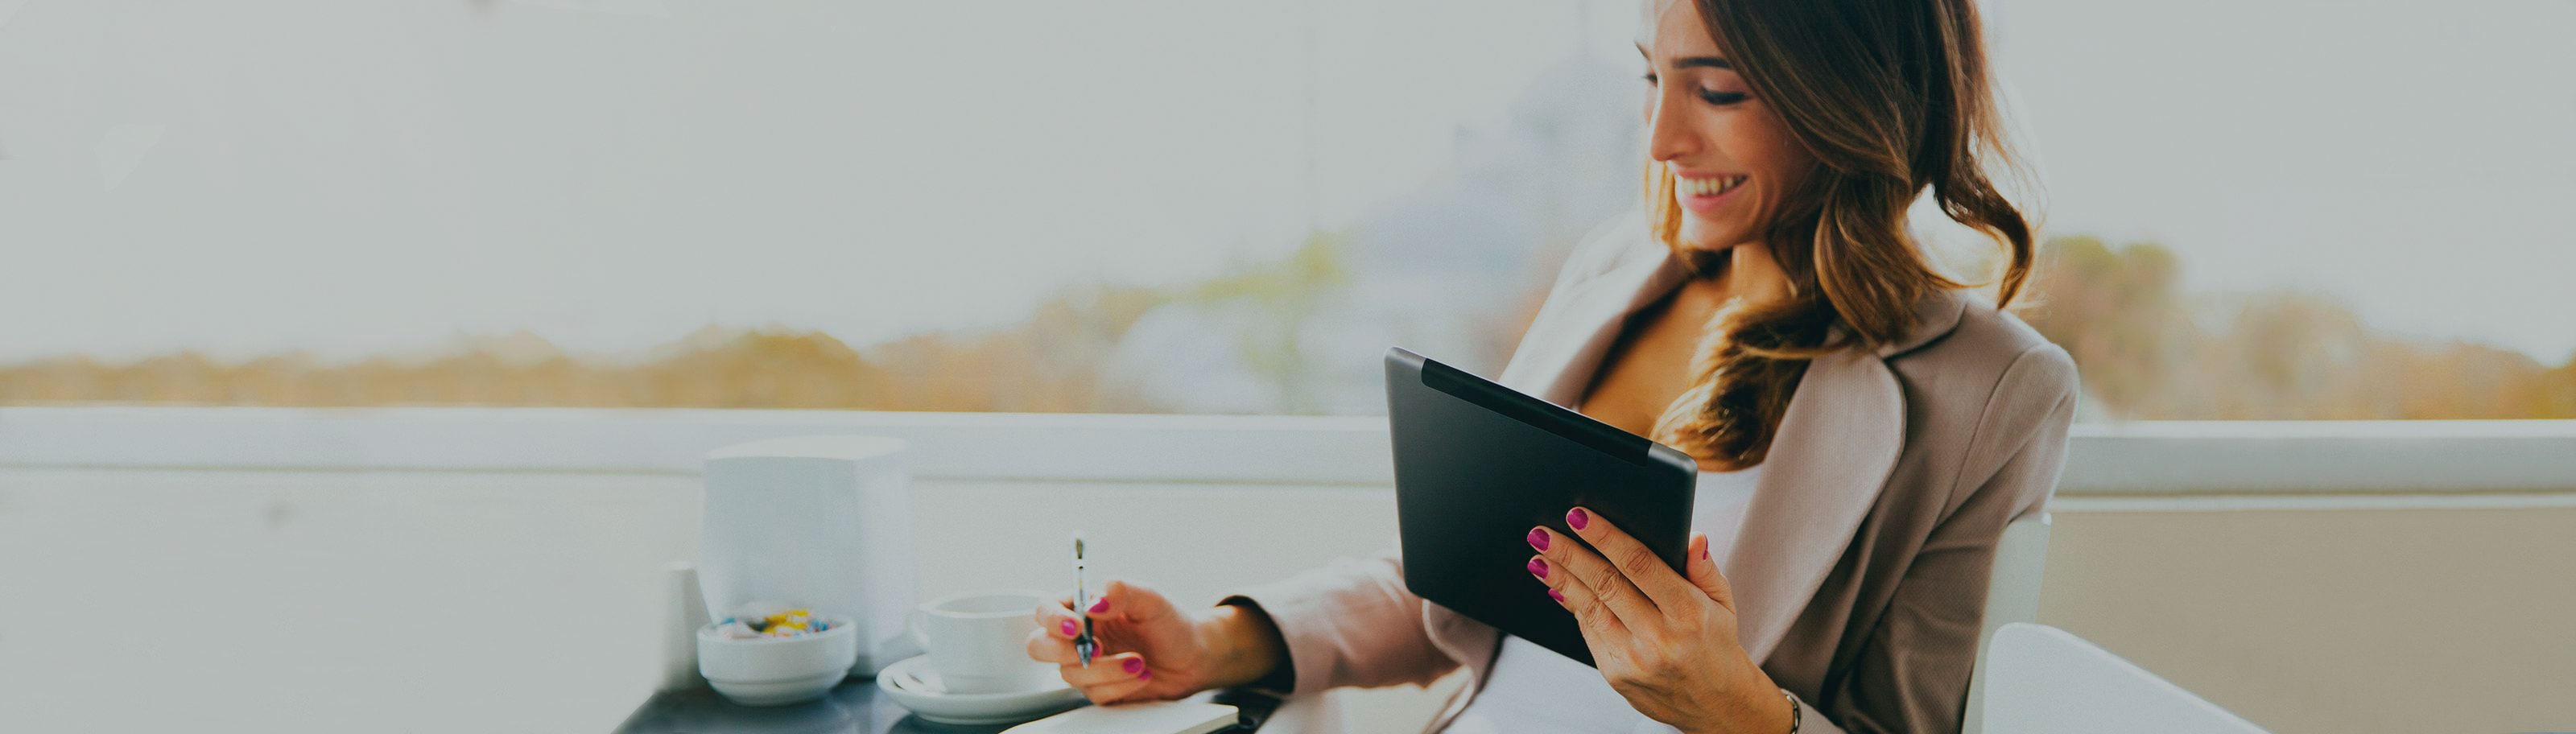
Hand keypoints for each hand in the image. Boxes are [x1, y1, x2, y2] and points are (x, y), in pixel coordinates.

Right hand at [1024, 579, 1279, 704]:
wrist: (1193, 658)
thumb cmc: (1172, 624)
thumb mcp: (1153, 600)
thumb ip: (1124, 592)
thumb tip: (1097, 600)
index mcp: (1085, 608)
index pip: (1047, 610)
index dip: (1053, 619)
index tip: (1077, 627)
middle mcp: (1080, 636)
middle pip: (1040, 646)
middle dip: (1064, 652)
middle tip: (1098, 650)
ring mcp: (1086, 664)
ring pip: (1070, 675)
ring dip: (1107, 670)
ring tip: (1138, 660)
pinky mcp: (1099, 688)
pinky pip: (1094, 694)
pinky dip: (1120, 686)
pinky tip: (1141, 674)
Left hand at [1525, 508, 1793, 733]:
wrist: (1716, 705)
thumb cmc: (1716, 644)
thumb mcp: (1723, 603)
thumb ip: (1704, 568)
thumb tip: (1692, 536)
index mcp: (1689, 612)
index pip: (1640, 564)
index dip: (1606, 537)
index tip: (1579, 516)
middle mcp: (1660, 638)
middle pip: (1606, 585)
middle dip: (1569, 555)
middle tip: (1541, 533)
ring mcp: (1635, 660)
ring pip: (1590, 609)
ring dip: (1560, 580)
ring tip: (1539, 557)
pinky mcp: (1617, 676)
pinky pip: (1590, 632)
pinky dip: (1573, 607)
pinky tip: (1557, 587)